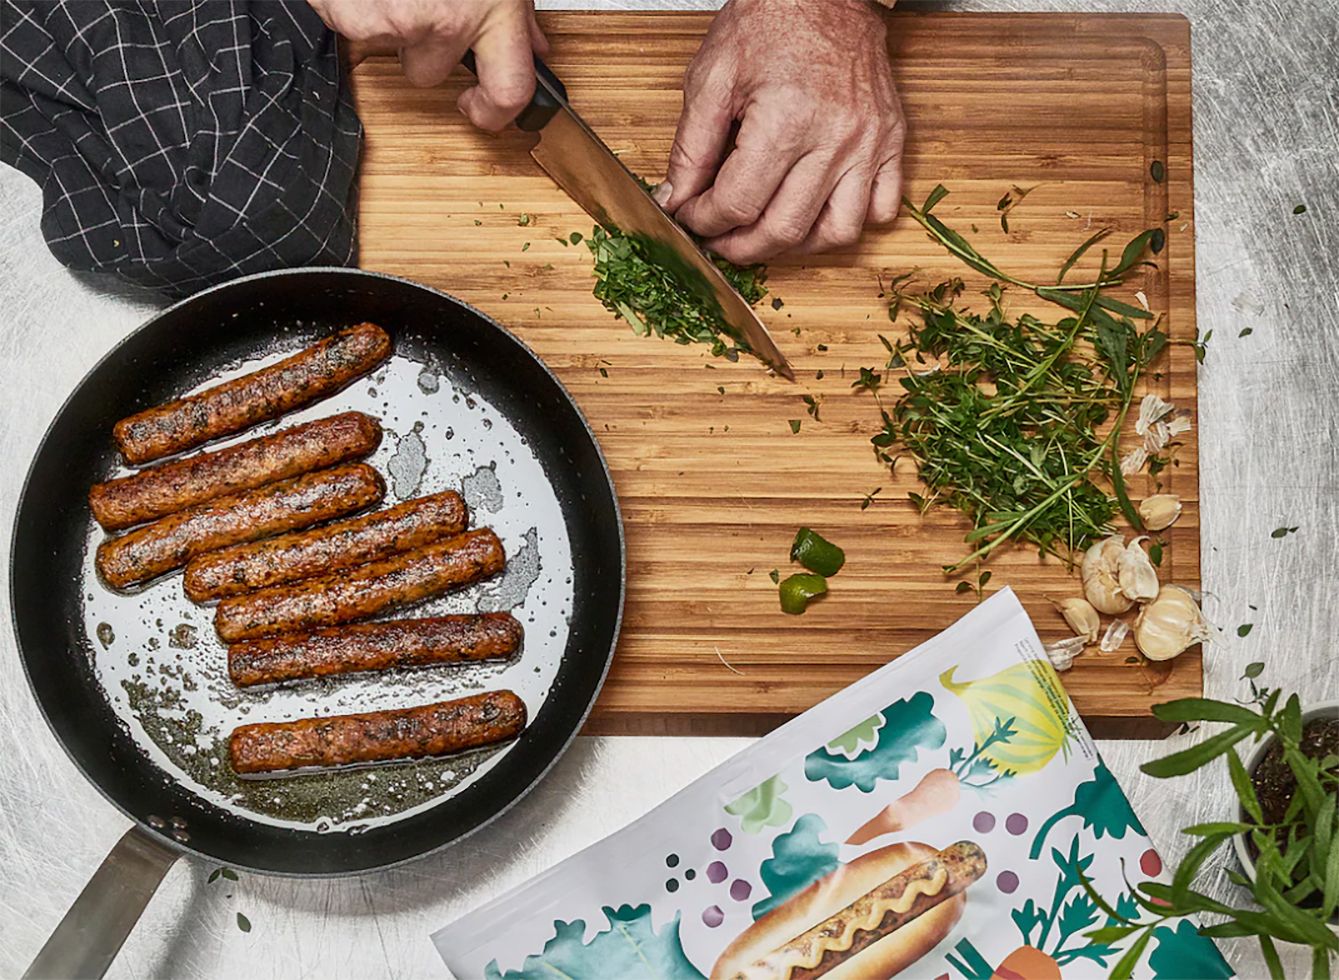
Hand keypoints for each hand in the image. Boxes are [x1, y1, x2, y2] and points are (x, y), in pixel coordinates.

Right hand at [308, 0, 547, 129]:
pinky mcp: (356, 16)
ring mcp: (402, 20)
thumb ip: (512, 11)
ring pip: (389, 48)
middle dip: (419, 43)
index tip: (478, 108)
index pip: (510, 89)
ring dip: (385, 18)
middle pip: (428, 72)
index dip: (494, 113)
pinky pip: (350, 27)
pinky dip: (349, 4)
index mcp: (494, 8)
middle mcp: (450, 19)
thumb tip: (534, 47)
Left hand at [660, 0, 904, 262]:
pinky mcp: (891, 141)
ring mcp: (868, 144)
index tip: (691, 217)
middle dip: (741, 246)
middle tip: (720, 240)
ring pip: (836, 232)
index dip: (705, 221)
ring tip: (767, 233)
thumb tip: (676, 199)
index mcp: (785, 120)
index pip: (738, 203)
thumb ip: (690, 147)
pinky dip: (848, 222)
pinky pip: (882, 208)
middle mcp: (834, 138)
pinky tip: (816, 212)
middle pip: (783, 229)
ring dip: (796, 247)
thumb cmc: (769, 21)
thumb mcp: (711, 78)